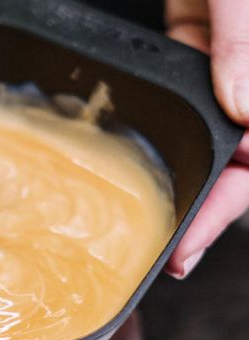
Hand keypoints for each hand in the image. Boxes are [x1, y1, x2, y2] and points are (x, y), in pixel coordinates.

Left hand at [164, 0, 248, 277]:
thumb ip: (244, 40)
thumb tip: (247, 113)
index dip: (231, 206)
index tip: (194, 245)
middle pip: (241, 154)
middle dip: (210, 207)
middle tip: (172, 252)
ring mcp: (224, 58)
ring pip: (212, 129)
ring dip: (188, 172)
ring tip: (157, 219)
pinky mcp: (191, 38)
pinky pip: (184, 89)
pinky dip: (169, 123)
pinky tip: (148, 152)